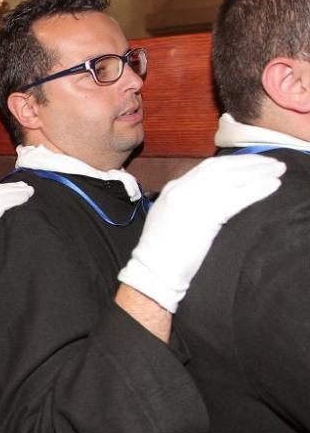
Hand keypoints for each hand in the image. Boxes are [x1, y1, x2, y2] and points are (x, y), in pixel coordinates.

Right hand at [118, 155, 284, 311]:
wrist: (153, 270)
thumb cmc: (163, 252)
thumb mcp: (171, 218)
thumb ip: (189, 203)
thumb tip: (215, 199)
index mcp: (172, 189)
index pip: (207, 168)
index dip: (233, 163)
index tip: (253, 163)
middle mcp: (181, 189)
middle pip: (220, 168)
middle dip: (248, 163)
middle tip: (271, 162)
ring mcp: (191, 200)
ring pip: (230, 178)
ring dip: (257, 172)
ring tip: (278, 170)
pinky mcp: (204, 216)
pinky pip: (236, 198)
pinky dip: (256, 190)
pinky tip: (272, 186)